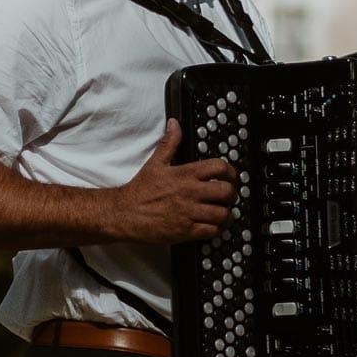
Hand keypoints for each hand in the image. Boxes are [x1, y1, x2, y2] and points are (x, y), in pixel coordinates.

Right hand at [115, 118, 236, 243]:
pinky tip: (212, 226)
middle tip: (229, 197)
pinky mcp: (186, 231)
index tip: (230, 177)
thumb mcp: (155, 162)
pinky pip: (212, 231)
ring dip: (226, 214)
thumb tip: (174, 124)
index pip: (219, 167)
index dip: (231, 172)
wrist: (125, 213)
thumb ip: (169, 142)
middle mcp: (190, 192)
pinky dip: (216, 229)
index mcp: (185, 174)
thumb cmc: (140, 190)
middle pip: (226, 192)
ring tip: (222, 214)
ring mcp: (189, 213)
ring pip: (222, 214)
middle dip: (232, 194)